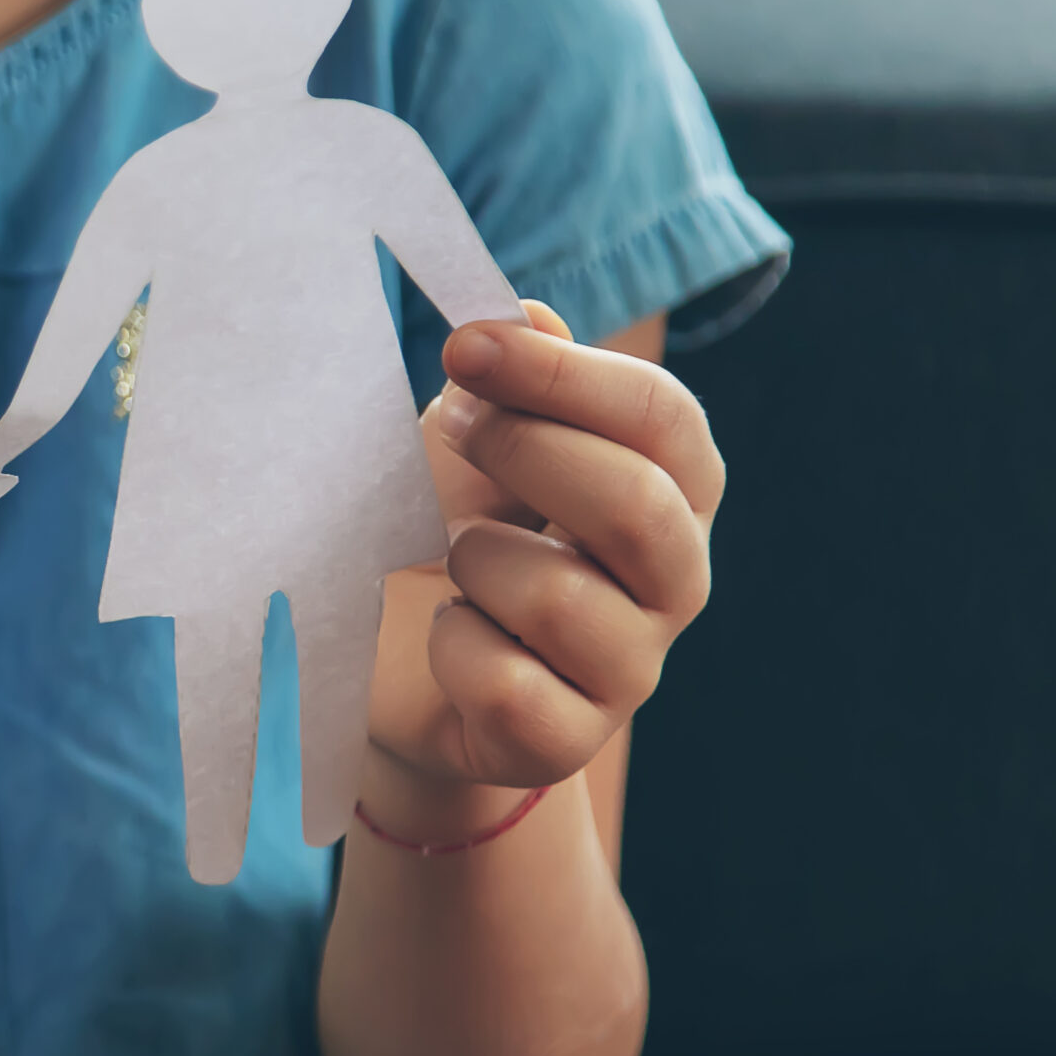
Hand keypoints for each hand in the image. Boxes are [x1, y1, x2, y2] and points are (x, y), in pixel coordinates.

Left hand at [377, 301, 721, 790]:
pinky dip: (454, 649)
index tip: (464, 346)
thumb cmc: (437, 527)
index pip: (666, 420)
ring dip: (477, 561)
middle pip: (640, 505)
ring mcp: (626, 671)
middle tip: (450, 433)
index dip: (566, 376)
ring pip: (566, 601)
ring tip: (448, 561)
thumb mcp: (465, 440)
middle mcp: (670, 579)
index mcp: (668, 488)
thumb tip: (527, 313)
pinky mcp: (562, 741)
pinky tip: (443, 634)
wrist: (385, 663)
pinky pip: (512, 688)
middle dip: (529, 453)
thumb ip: (508, 379)